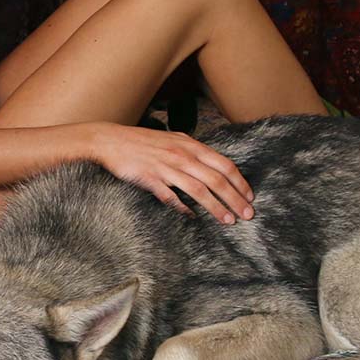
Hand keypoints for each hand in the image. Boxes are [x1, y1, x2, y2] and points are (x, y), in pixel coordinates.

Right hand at [89, 123, 253, 223]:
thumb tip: (210, 166)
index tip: (249, 197)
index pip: (224, 164)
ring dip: (216, 206)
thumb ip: (191, 151)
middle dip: (235, 198)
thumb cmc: (140, 141)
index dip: (240, 182)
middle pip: (217, 179)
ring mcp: (166, 167)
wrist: (110, 140)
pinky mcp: (150, 177)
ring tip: (228, 220)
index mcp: (190, 145)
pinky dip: (183, 207)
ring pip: (199, 189)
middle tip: (247, 214)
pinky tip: (193, 217)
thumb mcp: (172, 139)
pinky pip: (171, 196)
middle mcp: (182, 155)